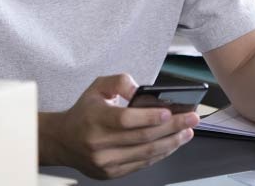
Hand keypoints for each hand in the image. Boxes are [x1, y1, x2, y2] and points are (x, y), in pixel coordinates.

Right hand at [43, 74, 199, 178]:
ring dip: (171, 142)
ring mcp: (105, 162)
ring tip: (187, 131)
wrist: (63, 140)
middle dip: (172, 127)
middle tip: (191, 118)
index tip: (168, 112)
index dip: (148, 117)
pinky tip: (172, 143)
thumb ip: (119, 81)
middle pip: (142, 137)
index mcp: (94, 119)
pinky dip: (160, 153)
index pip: (125, 120)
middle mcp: (99, 144)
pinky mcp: (111, 173)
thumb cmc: (85, 111)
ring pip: (146, 153)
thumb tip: (140, 89)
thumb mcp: (97, 87)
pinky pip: (142, 164)